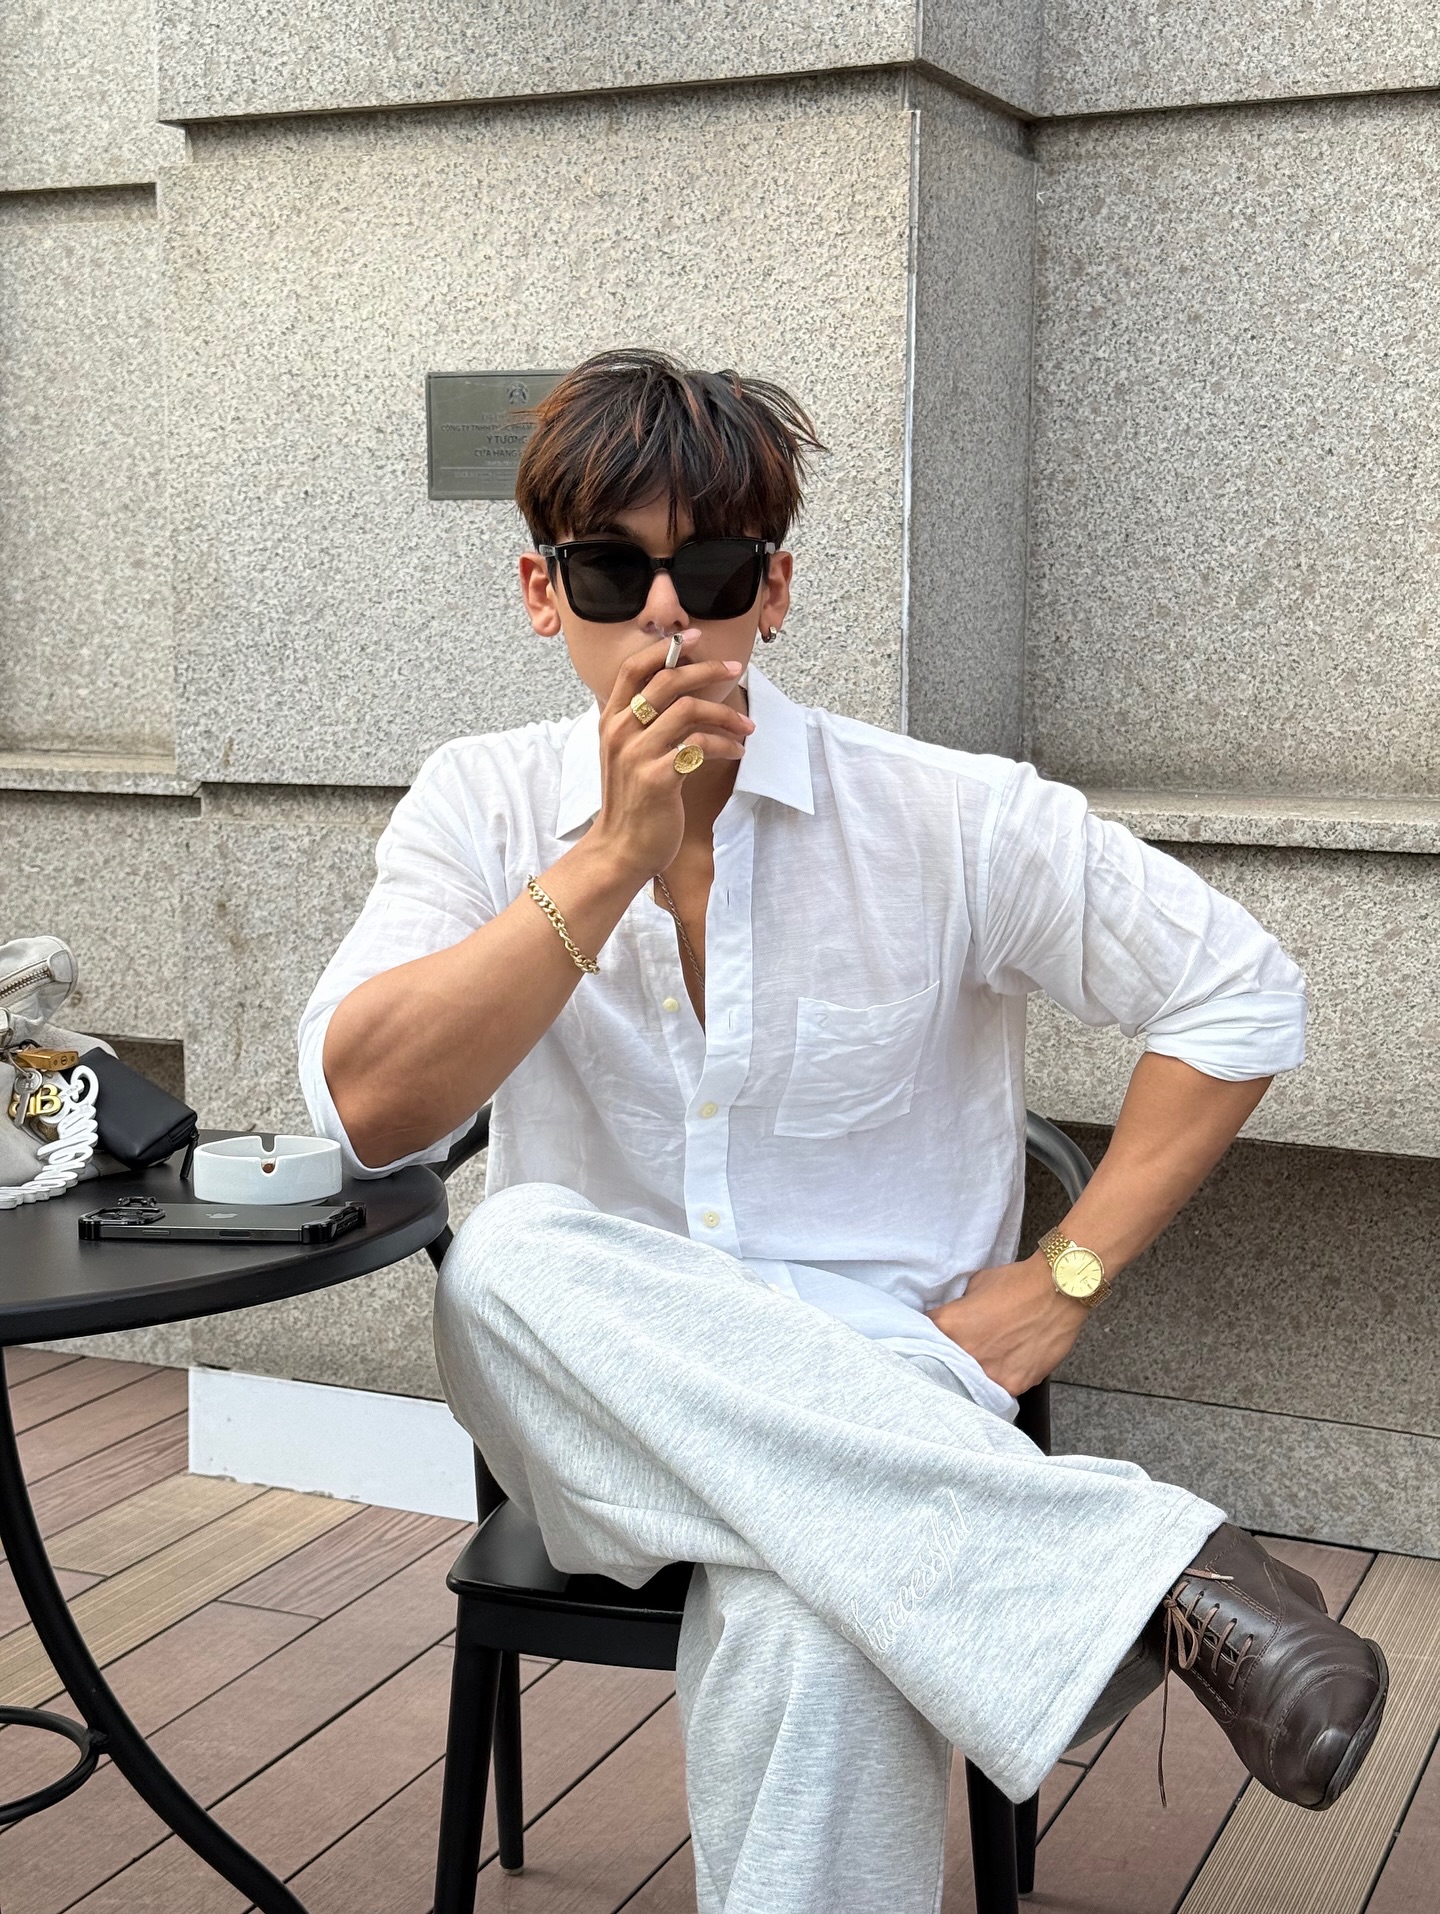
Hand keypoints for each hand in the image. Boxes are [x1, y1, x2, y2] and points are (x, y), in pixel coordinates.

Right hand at [586, 633, 755, 881]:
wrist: (620, 849)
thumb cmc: (631, 802)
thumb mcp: (627, 754)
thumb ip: (643, 723)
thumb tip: (678, 690)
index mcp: (611, 721)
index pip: (634, 669)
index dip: (665, 647)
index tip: (695, 637)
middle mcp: (620, 732)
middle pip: (668, 680)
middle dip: (708, 670)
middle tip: (735, 669)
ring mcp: (637, 754)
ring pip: (689, 709)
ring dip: (726, 713)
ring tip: (746, 726)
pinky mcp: (658, 778)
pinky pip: (699, 745)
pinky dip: (725, 744)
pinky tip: (737, 752)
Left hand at [927, 1253, 1088, 1398]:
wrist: (1058, 1290)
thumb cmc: (1017, 1283)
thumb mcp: (974, 1286)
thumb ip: (958, 1309)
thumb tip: (954, 1322)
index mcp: (949, 1326)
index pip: (921, 1338)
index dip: (925, 1338)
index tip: (930, 1340)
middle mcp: (966, 1354)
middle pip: (942, 1368)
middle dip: (945, 1362)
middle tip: (956, 1355)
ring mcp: (990, 1374)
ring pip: (970, 1384)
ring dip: (972, 1377)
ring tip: (983, 1363)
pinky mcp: (1014, 1385)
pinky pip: (998, 1391)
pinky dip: (998, 1382)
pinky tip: (1003, 1369)